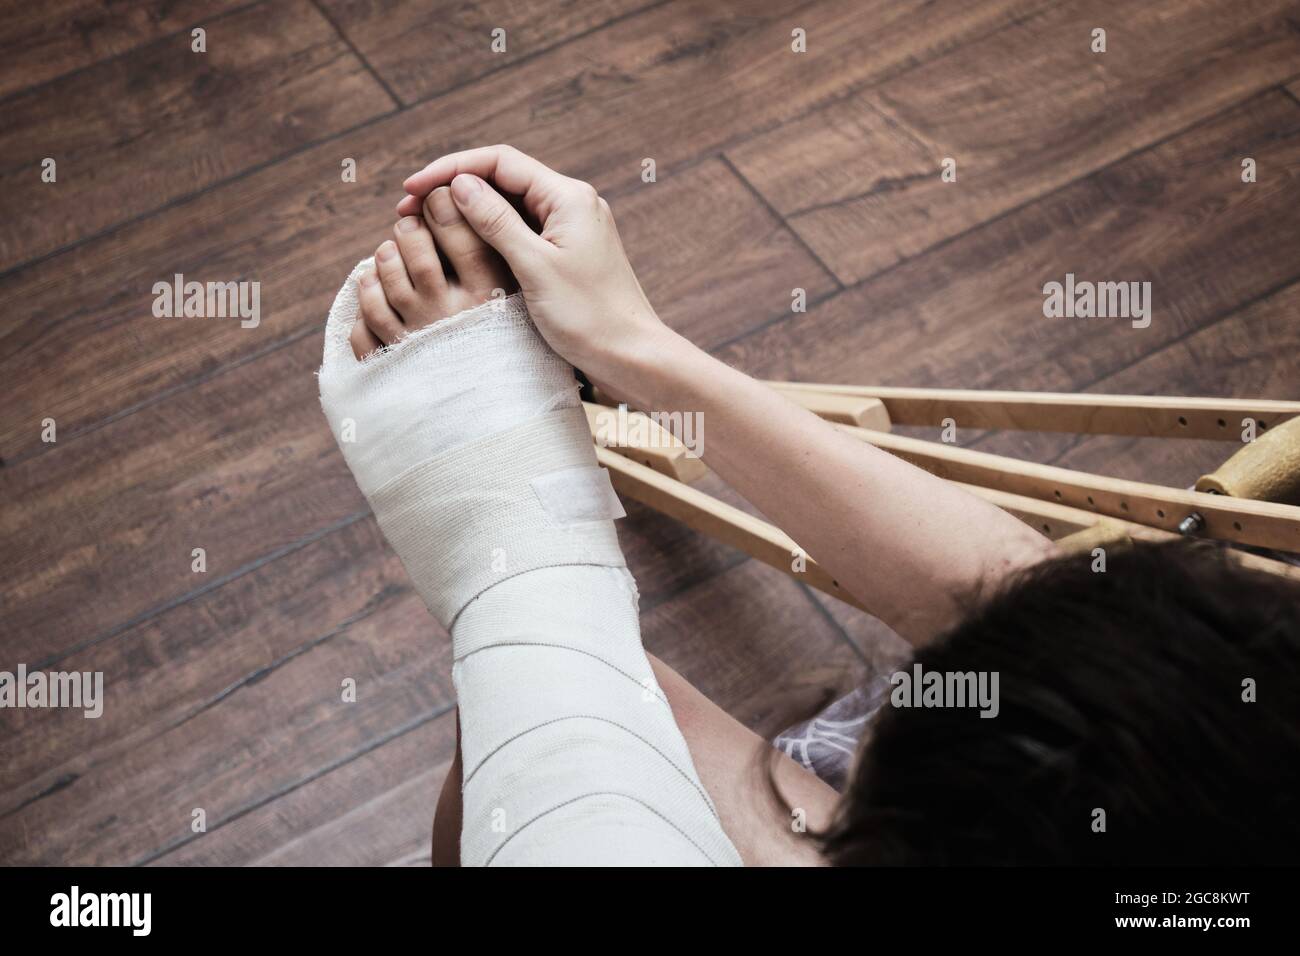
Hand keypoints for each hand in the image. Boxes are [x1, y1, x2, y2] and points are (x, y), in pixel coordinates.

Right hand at [398, 146, 672, 387]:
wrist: (633, 357)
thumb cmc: (590, 317)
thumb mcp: (535, 268)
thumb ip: (496, 223)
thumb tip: (459, 184)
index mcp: (568, 197)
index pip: (499, 161)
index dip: (450, 169)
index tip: (411, 189)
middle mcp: (572, 204)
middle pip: (502, 179)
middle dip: (453, 189)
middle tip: (407, 211)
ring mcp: (570, 229)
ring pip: (508, 207)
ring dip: (466, 214)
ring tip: (424, 230)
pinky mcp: (567, 253)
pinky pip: (520, 232)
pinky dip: (486, 236)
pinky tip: (458, 250)